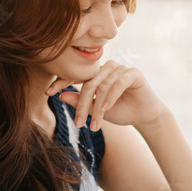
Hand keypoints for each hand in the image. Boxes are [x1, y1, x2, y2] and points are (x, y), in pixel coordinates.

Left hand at [49, 61, 166, 130]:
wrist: (144, 116)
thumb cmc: (120, 111)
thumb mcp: (97, 110)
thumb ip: (81, 102)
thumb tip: (60, 96)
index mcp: (97, 73)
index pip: (77, 74)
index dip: (62, 82)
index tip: (48, 92)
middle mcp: (108, 67)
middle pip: (89, 83)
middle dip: (82, 105)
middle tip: (78, 123)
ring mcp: (121, 68)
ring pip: (103, 85)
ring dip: (97, 107)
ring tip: (94, 123)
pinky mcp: (134, 73)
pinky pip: (119, 82)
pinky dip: (111, 96)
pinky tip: (106, 109)